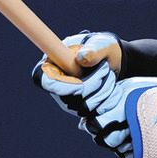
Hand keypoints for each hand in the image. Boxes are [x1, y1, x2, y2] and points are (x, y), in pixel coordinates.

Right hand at [32, 32, 130, 157]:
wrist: (113, 60)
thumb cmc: (102, 48)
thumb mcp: (101, 45)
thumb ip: (93, 50)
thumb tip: (82, 58)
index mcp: (52, 63)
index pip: (43, 80)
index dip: (60, 86)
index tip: (81, 85)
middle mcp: (56, 84)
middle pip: (67, 98)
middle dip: (91, 86)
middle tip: (105, 70)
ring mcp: (68, 99)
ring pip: (83, 106)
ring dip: (102, 91)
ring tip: (109, 75)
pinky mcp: (81, 108)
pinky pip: (93, 112)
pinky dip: (106, 101)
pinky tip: (113, 88)